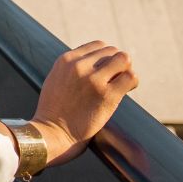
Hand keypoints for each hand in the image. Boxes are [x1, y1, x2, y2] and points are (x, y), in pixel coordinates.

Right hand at [29, 40, 137, 167]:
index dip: (106, 58)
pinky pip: (130, 77)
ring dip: (125, 71)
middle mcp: (79, 66)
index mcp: (66, 60)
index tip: (106, 72)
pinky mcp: (106, 95)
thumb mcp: (55, 80)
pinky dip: (132, 82)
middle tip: (115, 81)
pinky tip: (127, 90)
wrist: (50, 134)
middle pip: (112, 51)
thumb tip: (93, 64)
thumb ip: (71, 69)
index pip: (98, 46)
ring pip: (123, 59)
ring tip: (122, 85)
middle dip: (116, 65)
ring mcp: (93, 79)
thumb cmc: (53, 112)